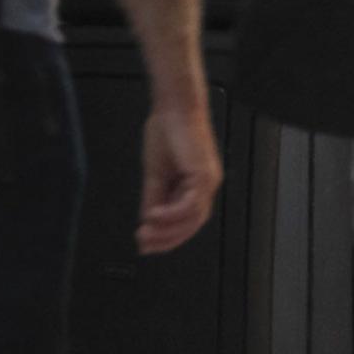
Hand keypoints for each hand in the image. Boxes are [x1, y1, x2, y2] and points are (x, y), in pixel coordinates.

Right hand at [136, 99, 221, 254]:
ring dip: (168, 230)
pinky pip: (191, 203)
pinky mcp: (204, 173)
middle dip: (167, 238)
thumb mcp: (156, 173)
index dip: (168, 235)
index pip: (187, 220)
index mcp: (197, 184)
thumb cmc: (168, 132)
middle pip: (192, 224)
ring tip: (146, 233)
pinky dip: (172, 213)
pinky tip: (154, 215)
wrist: (174, 109)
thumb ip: (154, 197)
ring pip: (193, 218)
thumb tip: (148, 219)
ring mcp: (208, 179)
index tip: (147, 244)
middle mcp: (206, 184)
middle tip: (144, 244)